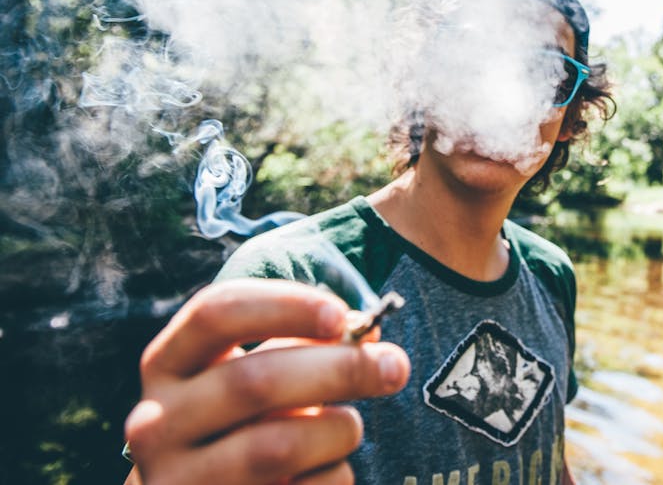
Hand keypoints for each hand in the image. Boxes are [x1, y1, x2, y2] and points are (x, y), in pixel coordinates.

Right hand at [124, 278, 409, 484]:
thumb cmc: (244, 424)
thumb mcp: (258, 377)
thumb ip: (304, 347)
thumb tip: (367, 332)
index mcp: (166, 364)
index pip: (216, 312)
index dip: (285, 306)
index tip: (342, 315)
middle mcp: (156, 423)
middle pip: (256, 381)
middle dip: (340, 369)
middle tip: (396, 366)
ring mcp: (176, 482)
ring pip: (278, 446)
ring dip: (338, 430)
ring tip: (349, 427)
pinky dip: (332, 477)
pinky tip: (324, 473)